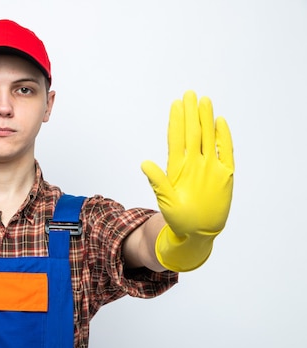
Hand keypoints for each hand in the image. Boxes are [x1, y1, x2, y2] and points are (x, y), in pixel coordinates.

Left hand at [141, 91, 233, 270]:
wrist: (197, 233)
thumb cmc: (179, 218)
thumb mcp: (166, 201)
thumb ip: (158, 182)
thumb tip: (144, 163)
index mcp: (178, 168)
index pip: (177, 139)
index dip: (176, 121)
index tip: (175, 104)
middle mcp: (194, 164)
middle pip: (192, 134)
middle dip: (191, 114)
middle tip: (189, 93)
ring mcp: (209, 167)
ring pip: (208, 138)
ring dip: (206, 120)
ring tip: (204, 101)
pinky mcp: (224, 175)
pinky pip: (225, 152)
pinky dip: (223, 138)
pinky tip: (220, 122)